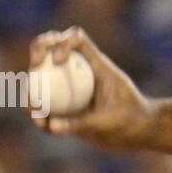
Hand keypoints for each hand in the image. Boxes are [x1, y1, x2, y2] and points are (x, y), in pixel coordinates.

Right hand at [29, 27, 156, 149]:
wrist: (139, 132)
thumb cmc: (131, 120)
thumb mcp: (109, 120)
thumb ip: (80, 123)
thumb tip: (51, 124)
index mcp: (96, 65)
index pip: (76, 39)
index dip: (62, 42)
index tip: (59, 61)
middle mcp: (81, 72)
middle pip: (54, 48)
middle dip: (39, 48)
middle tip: (35, 64)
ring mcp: (72, 88)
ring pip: (43, 78)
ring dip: (32, 86)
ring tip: (33, 108)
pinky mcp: (67, 107)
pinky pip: (46, 105)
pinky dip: (39, 111)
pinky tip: (43, 125)